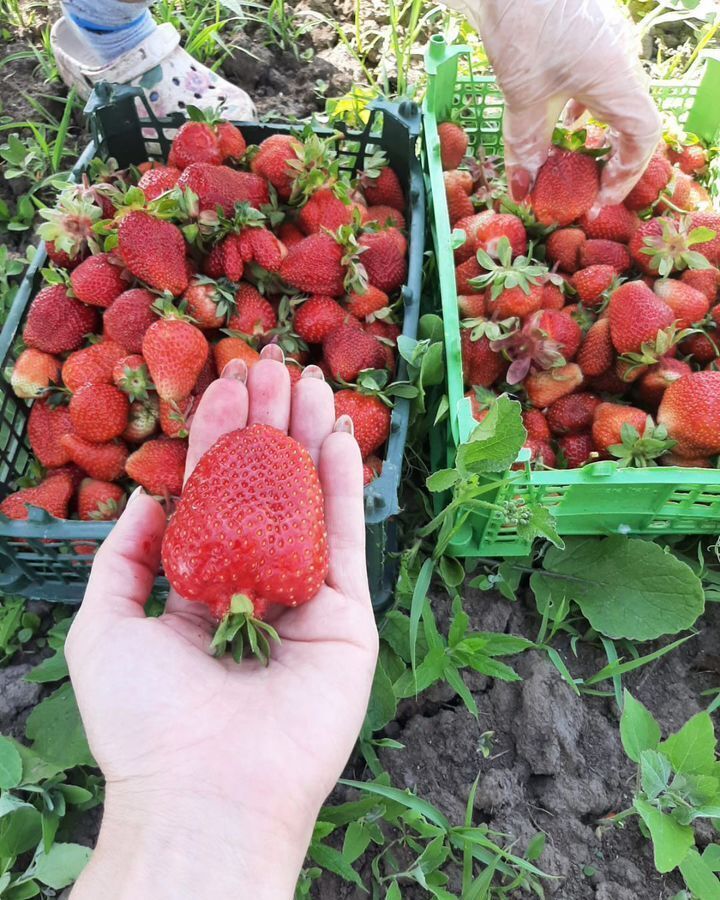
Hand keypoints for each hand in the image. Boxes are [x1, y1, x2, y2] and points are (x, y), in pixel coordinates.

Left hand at [66, 350, 378, 899]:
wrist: (205, 792)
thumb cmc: (145, 717)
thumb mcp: (102, 626)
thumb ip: (123, 558)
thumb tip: (146, 497)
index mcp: (202, 586)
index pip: (215, 496)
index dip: (220, 439)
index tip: (228, 386)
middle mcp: (256, 584)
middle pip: (268, 488)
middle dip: (270, 427)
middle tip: (275, 367)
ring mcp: (305, 598)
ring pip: (311, 502)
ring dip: (311, 440)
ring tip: (312, 382)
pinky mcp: (346, 616)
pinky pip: (346, 540)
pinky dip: (345, 485)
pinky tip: (339, 435)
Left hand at [444, 0, 661, 205]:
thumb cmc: (523, 24)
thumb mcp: (523, 95)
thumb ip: (527, 144)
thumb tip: (524, 188)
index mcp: (618, 78)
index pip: (642, 137)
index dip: (625, 175)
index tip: (599, 198)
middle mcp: (621, 60)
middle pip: (629, 120)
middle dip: (608, 160)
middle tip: (584, 187)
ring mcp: (607, 43)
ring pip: (611, 99)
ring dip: (593, 134)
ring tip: (567, 160)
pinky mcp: (587, 33)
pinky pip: (596, 79)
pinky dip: (580, 107)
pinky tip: (558, 117)